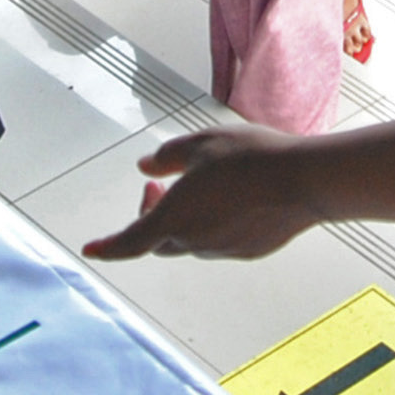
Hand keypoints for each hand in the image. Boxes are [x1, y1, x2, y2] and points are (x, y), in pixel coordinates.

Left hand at [84, 126, 320, 261]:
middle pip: (158, 239)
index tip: (91, 250)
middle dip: (151, 215)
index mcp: (174, 217)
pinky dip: (213, 224)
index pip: (129, 242)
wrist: (304, 180)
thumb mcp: (200, 144)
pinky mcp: (248, 251)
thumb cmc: (251, 158)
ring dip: (184, 219)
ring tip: (203, 184)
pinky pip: (219, 241)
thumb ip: (166, 159)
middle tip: (160, 185)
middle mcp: (195, 241)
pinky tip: (232, 197)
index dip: (107, 247)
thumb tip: (146, 168)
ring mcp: (223, 250)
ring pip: (190, 241)